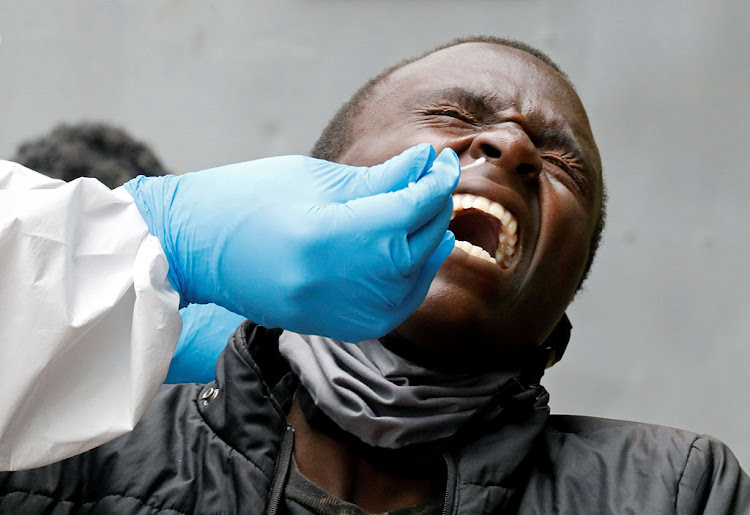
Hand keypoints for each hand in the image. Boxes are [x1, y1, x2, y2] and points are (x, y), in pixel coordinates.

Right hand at [125, 144, 458, 341]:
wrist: (191, 250)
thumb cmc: (241, 201)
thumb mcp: (311, 179)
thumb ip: (376, 180)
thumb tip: (424, 166)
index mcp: (327, 236)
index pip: (408, 210)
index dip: (435, 183)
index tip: (444, 163)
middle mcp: (336, 283)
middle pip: (416, 247)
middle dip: (436, 210)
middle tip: (438, 180)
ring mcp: (335, 313)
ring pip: (412, 283)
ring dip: (430, 247)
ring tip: (432, 215)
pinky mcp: (333, 328)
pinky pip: (392, 310)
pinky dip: (411, 282)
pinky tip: (414, 256)